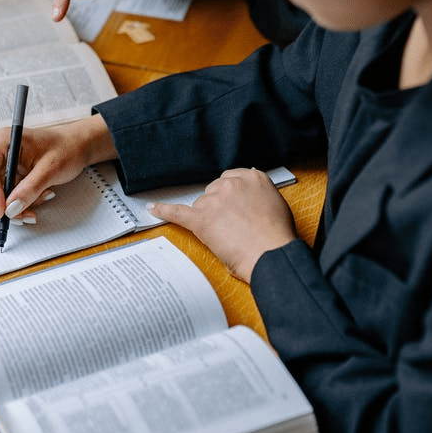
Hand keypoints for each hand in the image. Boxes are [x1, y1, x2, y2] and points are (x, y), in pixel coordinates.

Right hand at [0, 115, 117, 220]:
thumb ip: (29, 189)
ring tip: (37, 202)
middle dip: (0, 204)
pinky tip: (38, 198)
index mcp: (3, 141)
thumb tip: (11, 209)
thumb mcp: (50, 170)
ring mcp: (1, 165)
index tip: (3, 210)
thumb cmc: (66, 149)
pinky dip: (18, 204)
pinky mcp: (7, 176)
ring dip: (11, 206)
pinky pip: (4, 197)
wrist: (76, 148)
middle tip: (21, 216)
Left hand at [147, 169, 296, 282]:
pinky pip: (177, 212)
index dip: (228, 195)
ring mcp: (215, 200)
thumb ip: (258, 192)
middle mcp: (232, 184)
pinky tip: (154, 208)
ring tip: (227, 237)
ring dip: (209, 219)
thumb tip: (249, 187)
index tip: (228, 203)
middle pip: (213, 191)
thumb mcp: (276, 203)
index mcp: (253, 178)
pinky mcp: (202, 218)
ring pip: (201, 205)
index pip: (229, 179)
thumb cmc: (277, 236)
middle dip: (218, 208)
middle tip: (232, 227)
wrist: (272, 254)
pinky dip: (164, 210)